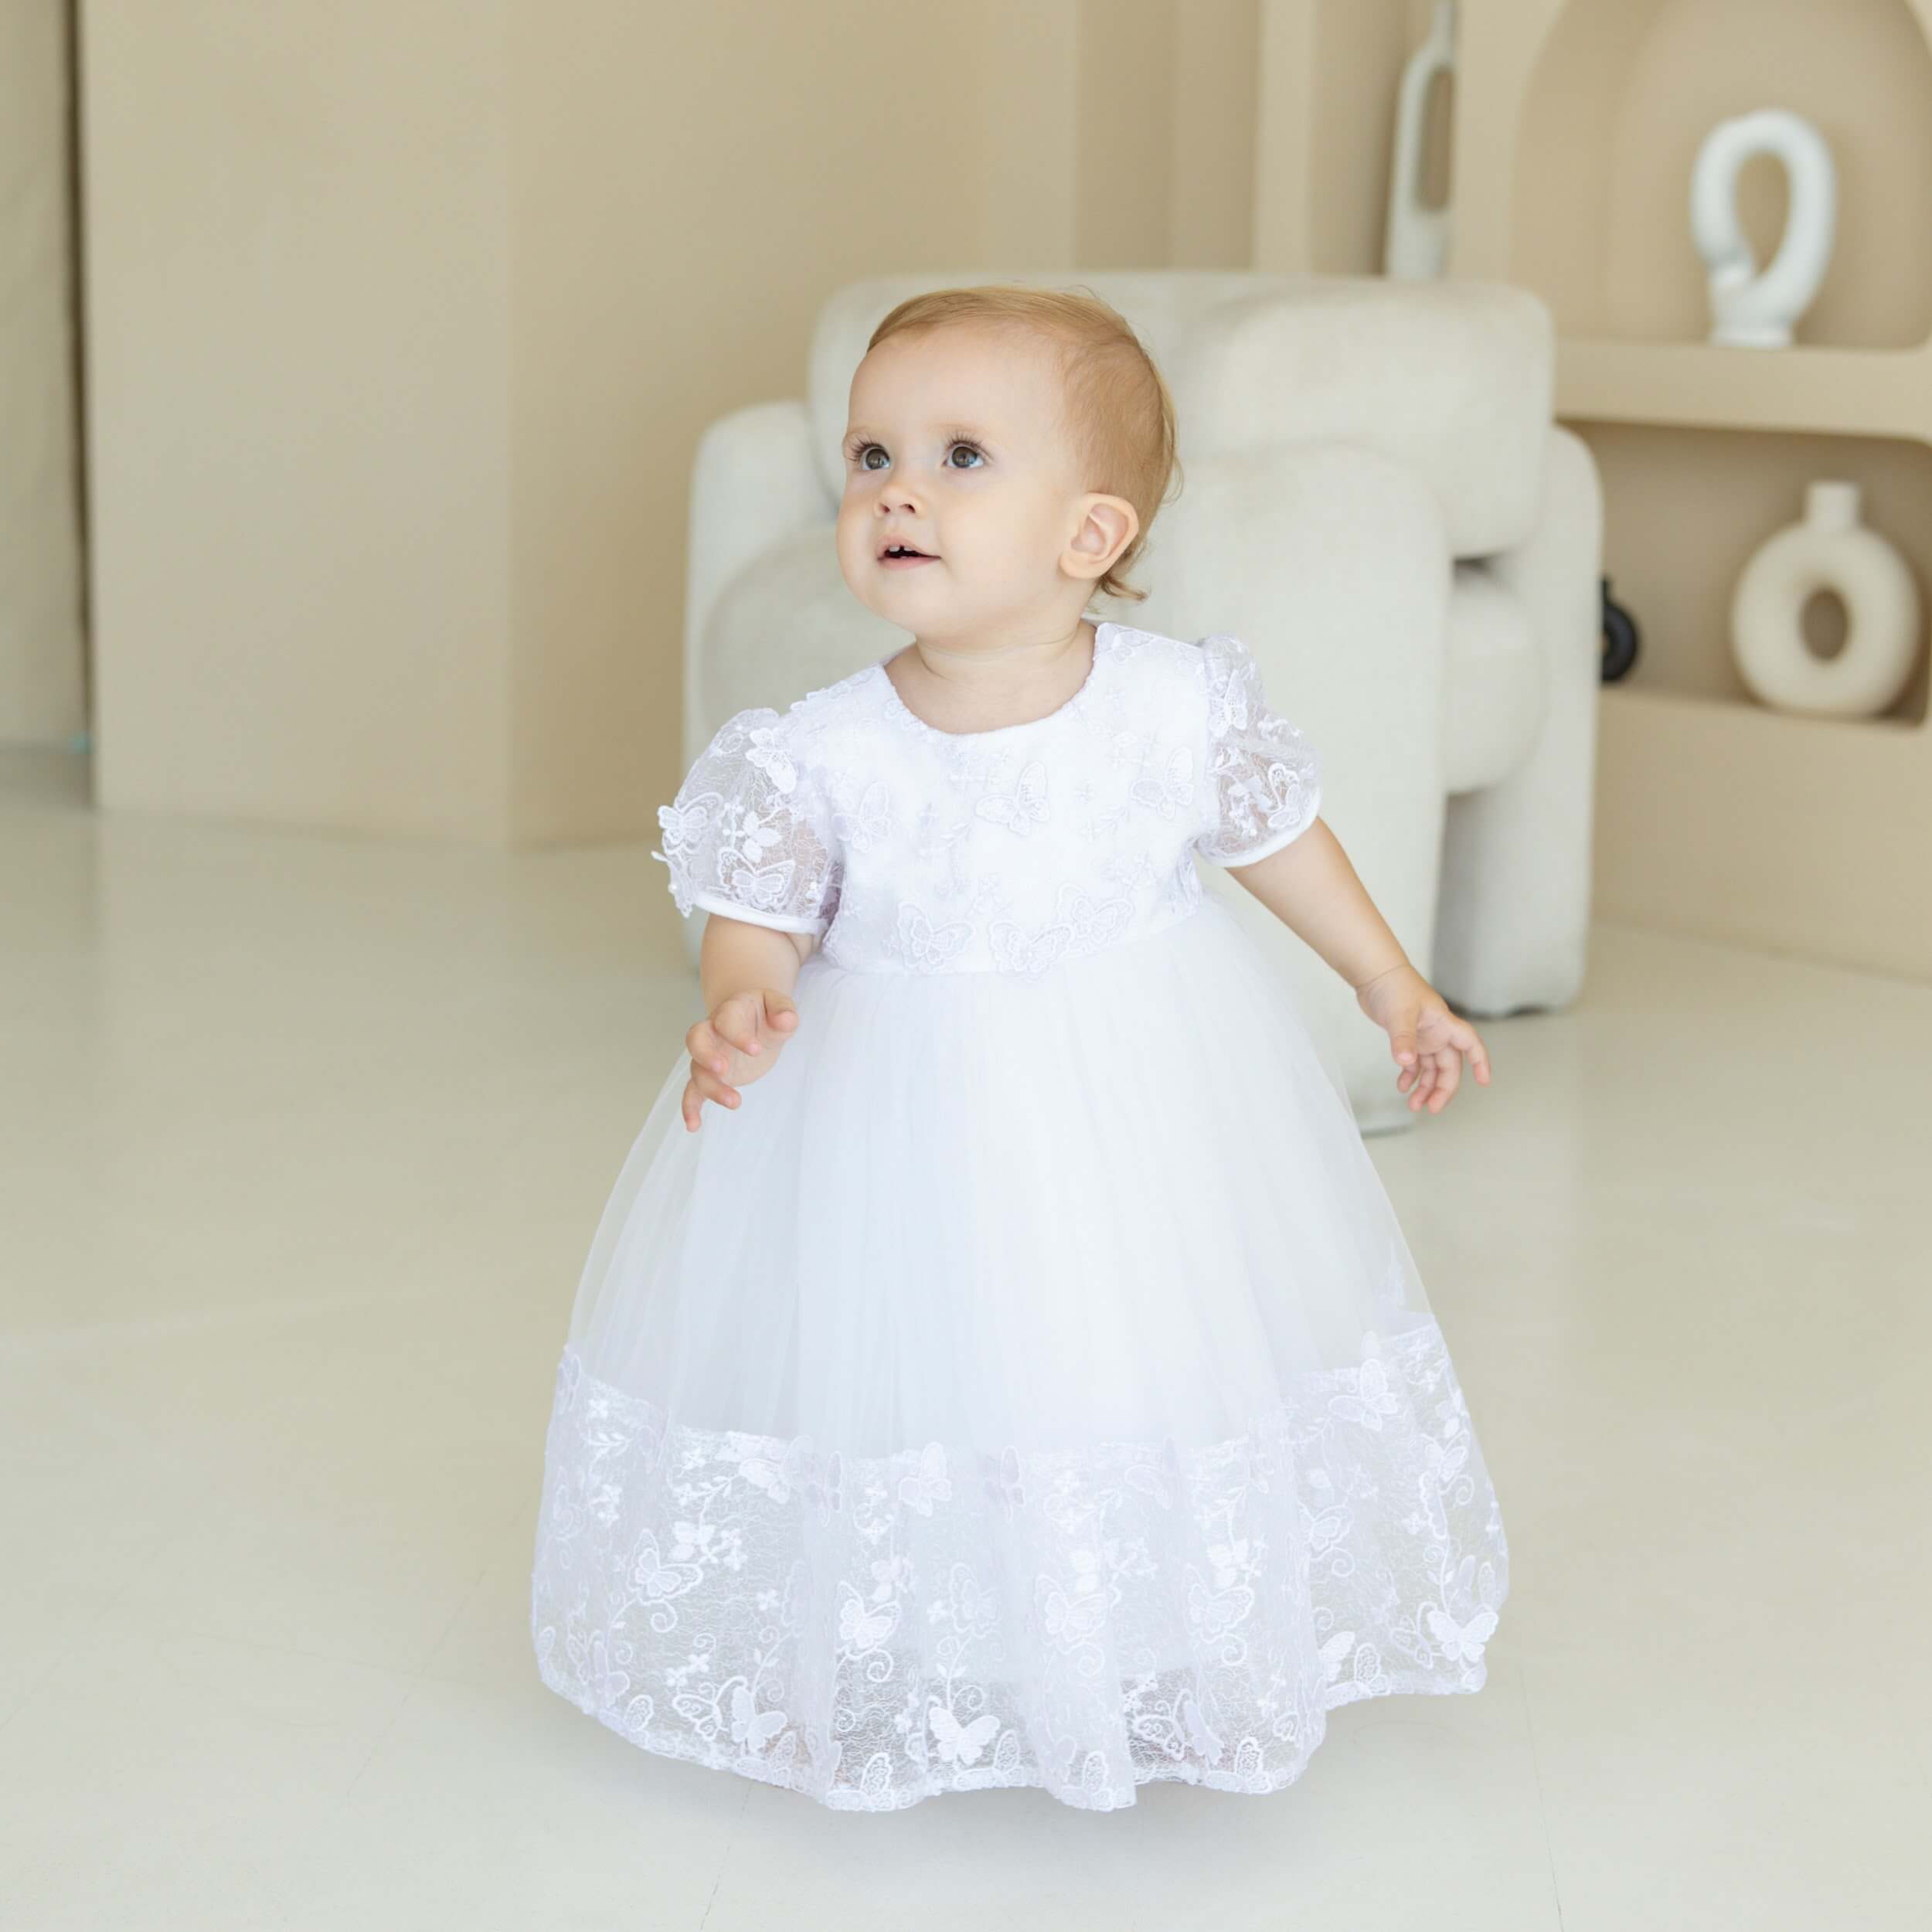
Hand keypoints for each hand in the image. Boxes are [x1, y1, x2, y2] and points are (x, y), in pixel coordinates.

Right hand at [680, 988, 799, 1130]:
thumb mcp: (779, 1008)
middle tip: (723, 1069)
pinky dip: (690, 1107)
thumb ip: (783, 1011)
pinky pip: (693, 1090)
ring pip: (698, 1070)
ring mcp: (708, 1055)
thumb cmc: (766, 1014)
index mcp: (730, 1011)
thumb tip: (785, 1020)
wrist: (755, 1022)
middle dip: (706, 1054)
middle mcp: (712, 1032)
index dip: (738, 1035)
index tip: (756, 1050)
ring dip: (711, 1088)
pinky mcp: (710, 1076)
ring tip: (735, 1102)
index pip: (727, 1020)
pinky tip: (693, 1126)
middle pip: (696, 1039)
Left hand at [1353, 963, 1491, 1114]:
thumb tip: (1405, 1062)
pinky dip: (1410, 1076)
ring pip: (1432, 1068)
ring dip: (1425, 1087)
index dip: (1480, 1062)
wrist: (1375, 975)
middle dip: (1443, 1088)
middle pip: (1450, 1065)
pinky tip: (1402, 1087)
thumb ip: (1403, 1039)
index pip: (1470, 1044)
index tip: (1484, 1082)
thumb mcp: (1399, 1014)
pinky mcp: (1409, 1038)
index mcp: (1444, 1024)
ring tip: (1414, 1105)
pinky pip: (1415, 1063)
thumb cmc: (1393, 986)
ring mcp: (1424, 1036)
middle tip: (1433, 1108)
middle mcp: (1437, 1032)